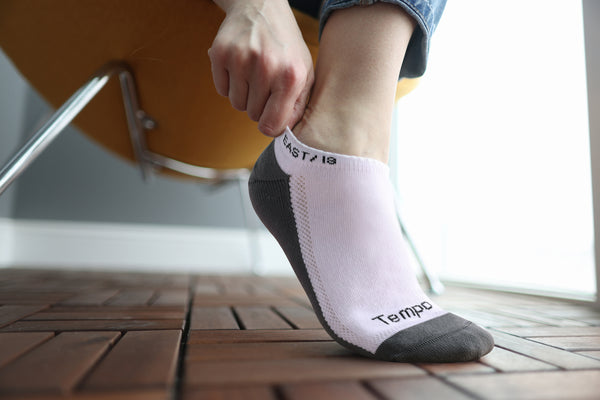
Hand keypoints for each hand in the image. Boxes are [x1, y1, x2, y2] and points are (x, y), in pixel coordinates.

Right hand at [209, 0, 313, 136]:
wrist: (262, 6)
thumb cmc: (286, 46)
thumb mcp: (305, 73)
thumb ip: (298, 106)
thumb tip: (281, 133)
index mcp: (291, 76)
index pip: (272, 125)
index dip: (271, 126)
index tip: (272, 118)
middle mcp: (266, 68)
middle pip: (253, 115)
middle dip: (259, 106)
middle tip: (265, 86)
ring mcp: (241, 59)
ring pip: (236, 104)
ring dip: (244, 96)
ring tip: (254, 75)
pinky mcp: (220, 53)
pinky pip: (221, 90)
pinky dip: (229, 84)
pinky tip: (240, 67)